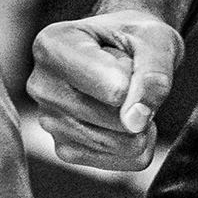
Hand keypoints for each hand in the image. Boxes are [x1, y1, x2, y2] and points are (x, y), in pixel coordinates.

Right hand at [28, 10, 179, 176]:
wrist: (124, 49)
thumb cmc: (135, 37)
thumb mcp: (155, 39)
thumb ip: (153, 73)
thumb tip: (135, 122)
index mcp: (52, 47)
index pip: (115, 89)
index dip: (138, 79)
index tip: (129, 59)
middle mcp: (41, 86)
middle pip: (116, 119)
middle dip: (138, 101)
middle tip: (127, 75)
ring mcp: (50, 122)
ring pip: (121, 143)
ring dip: (140, 122)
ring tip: (123, 94)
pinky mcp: (66, 150)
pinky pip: (126, 160)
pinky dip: (140, 141)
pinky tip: (124, 116)